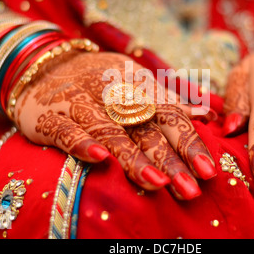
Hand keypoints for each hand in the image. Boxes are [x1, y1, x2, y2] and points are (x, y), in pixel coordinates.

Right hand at [14, 51, 216, 199]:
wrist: (44, 63)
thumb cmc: (100, 78)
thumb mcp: (136, 81)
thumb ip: (169, 101)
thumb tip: (209, 114)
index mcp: (137, 85)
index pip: (169, 114)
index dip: (189, 142)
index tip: (208, 171)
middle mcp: (111, 93)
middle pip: (144, 127)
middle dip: (169, 158)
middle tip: (190, 189)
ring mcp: (79, 102)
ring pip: (109, 130)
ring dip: (133, 156)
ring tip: (157, 182)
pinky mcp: (49, 115)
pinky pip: (65, 129)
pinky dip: (81, 142)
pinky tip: (99, 158)